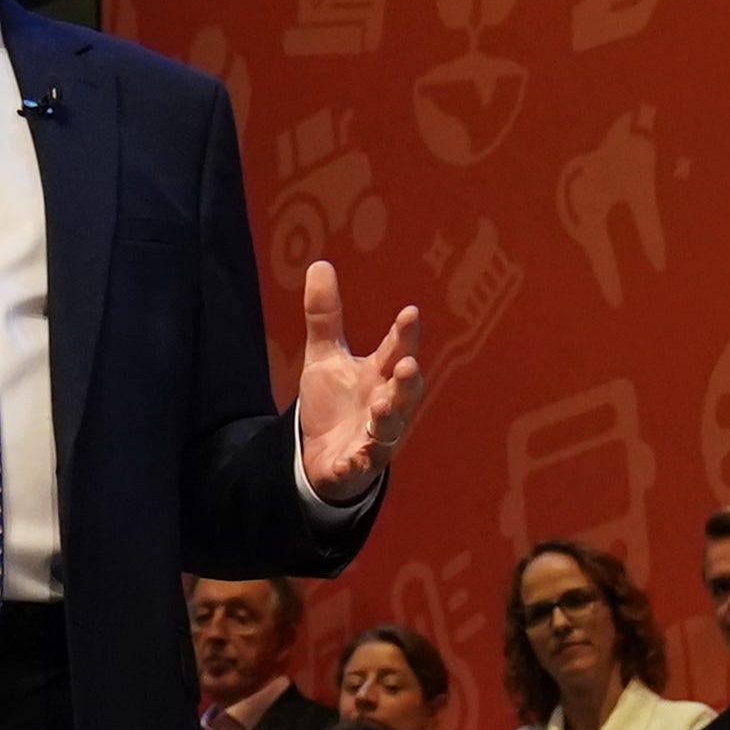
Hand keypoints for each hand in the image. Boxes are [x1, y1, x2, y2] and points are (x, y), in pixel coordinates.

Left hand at [291, 262, 430, 500]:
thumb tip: (319, 263)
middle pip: (403, 392)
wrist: (326, 455)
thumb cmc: (336, 402)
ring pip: (388, 430)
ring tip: (379, 407)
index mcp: (380, 375)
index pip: (397, 350)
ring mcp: (374, 438)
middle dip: (408, 380)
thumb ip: (325, 316)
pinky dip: (354, 464)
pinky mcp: (356, 466)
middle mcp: (386, 405)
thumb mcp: (325, 357)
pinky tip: (347, 462)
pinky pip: (358, 466)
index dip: (404, 334)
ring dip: (387, 419)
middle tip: (408, 364)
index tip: (410, 312)